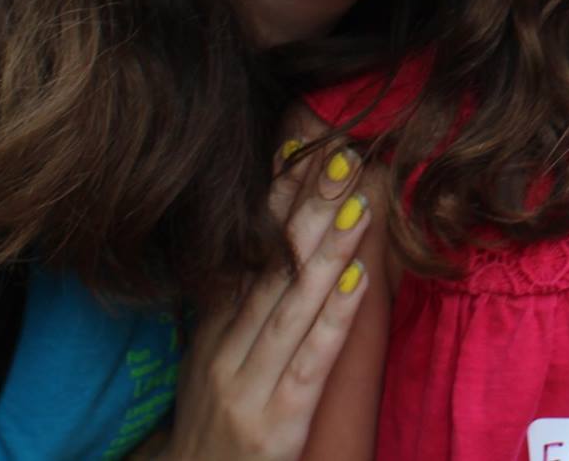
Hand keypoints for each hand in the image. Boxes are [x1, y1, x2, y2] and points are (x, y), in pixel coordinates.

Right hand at [156, 143, 375, 460]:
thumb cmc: (219, 422)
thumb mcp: (215, 359)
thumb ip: (241, 305)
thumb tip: (276, 234)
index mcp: (209, 331)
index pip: (244, 251)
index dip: (273, 198)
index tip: (303, 145)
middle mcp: (224, 353)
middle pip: (270, 268)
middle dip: (307, 208)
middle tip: (339, 156)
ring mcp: (249, 388)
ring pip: (292, 307)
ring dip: (329, 250)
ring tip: (358, 203)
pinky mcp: (278, 423)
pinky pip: (310, 362)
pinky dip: (334, 320)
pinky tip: (359, 282)